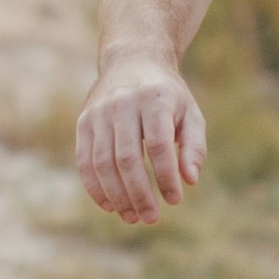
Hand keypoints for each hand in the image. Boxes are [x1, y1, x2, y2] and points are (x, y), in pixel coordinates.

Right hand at [77, 59, 205, 225]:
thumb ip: (194, 147)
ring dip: (116, 195)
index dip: (165, 176)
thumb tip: (190, 180)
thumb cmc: (168, 96)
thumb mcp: (190, 113)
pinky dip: (95, 187)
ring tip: (132, 217)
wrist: (132, 61)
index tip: (175, 199)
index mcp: (154, 99)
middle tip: (151, 218)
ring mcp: (98, 113)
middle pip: (127, 158)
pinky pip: (84, 160)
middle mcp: (122, 104)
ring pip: (103, 163)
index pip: (158, 145)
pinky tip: (109, 206)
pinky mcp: (83, 122)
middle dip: (139, 193)